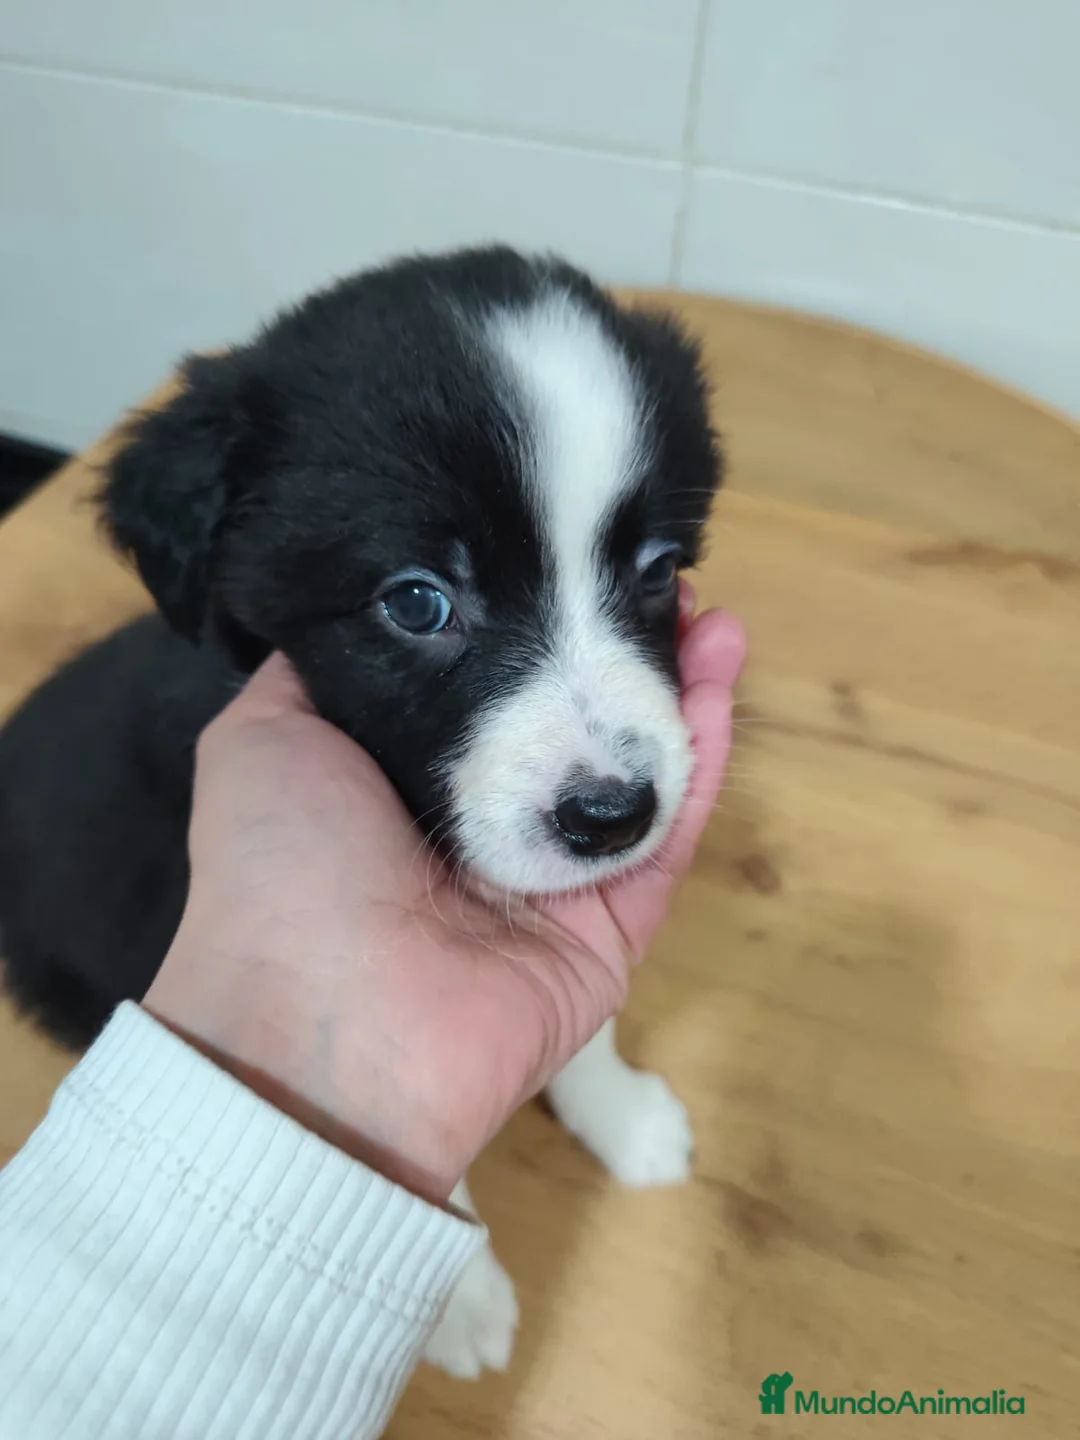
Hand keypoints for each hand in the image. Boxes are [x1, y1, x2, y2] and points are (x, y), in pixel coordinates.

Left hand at [145, 590, 745, 1203]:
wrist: (319, 1024)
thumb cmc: (282, 869)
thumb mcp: (263, 739)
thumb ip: (315, 675)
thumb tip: (367, 622)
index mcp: (412, 785)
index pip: (496, 691)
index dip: (539, 629)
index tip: (574, 563)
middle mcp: (488, 827)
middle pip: (577, 727)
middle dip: (620, 651)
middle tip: (660, 581)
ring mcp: (555, 880)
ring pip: (633, 773)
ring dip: (677, 692)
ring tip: (713, 617)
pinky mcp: (612, 930)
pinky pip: (667, 837)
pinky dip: (699, 764)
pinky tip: (716, 686)